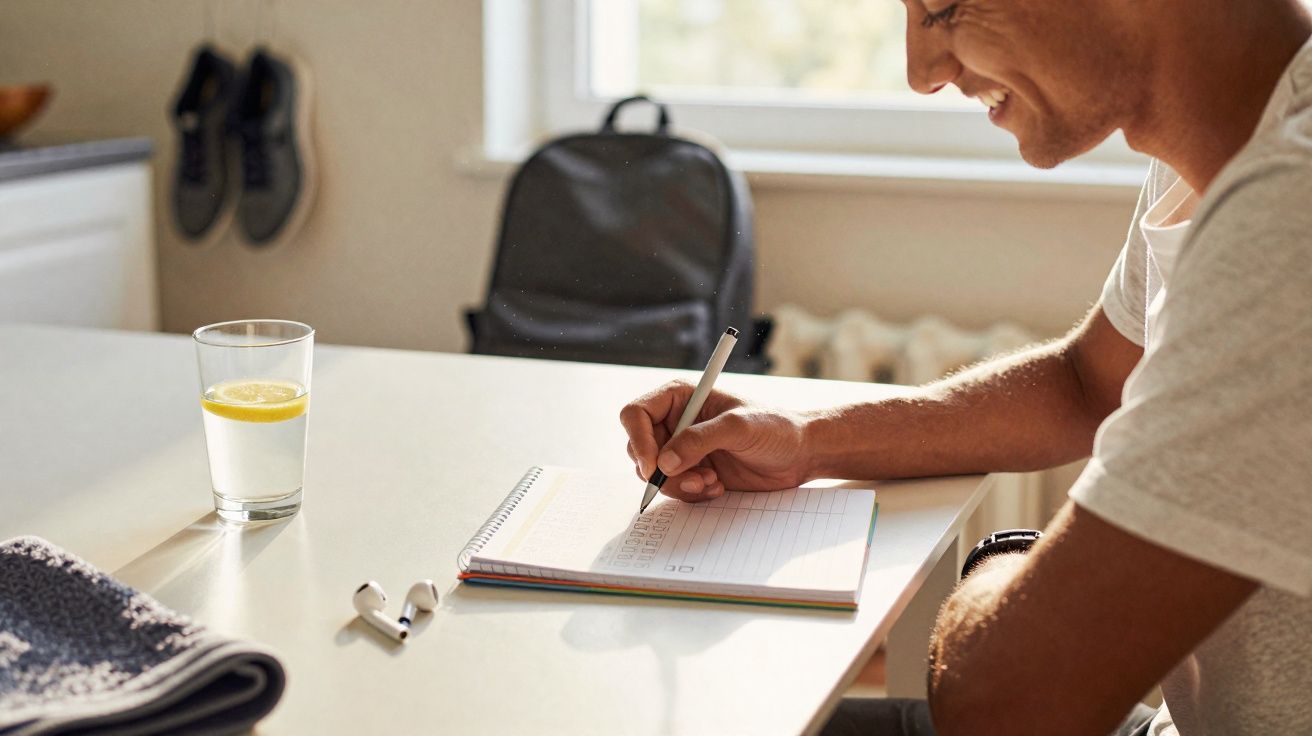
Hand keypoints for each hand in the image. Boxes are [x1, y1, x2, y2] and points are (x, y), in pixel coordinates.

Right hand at [618, 381, 812, 502]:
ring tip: (711, 482)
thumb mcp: (739, 427)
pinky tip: (717, 487)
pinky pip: (673, 488)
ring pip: (653, 473)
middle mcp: (676, 421)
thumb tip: (665, 462)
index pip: (636, 414)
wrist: (800, 454)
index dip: (639, 440)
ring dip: (679, 484)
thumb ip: (700, 440)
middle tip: (695, 478)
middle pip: (638, 448)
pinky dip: (690, 493)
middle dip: (661, 470)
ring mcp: (682, 448)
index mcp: (680, 397)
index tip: (654, 466)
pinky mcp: (692, 471)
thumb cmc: (776, 428)